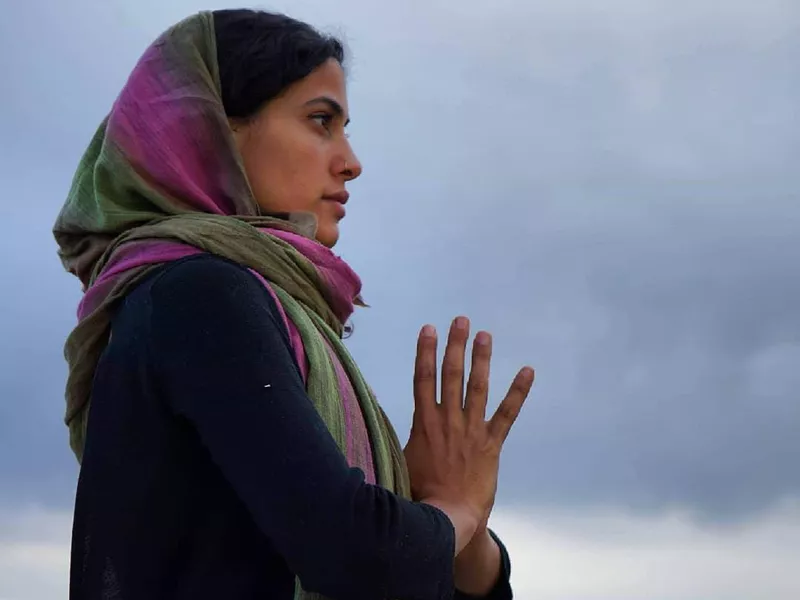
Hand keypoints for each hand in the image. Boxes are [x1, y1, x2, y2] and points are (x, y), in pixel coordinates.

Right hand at [403, 316, 533, 552]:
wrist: (449, 518)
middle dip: (454, 345)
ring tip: (485, 335)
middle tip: (460, 320)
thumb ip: (393, 441)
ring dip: (481, 359)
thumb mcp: (398, 462)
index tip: (428, 329)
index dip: (425, 352)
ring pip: (477, 387)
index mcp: (424, 424)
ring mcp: (471, 430)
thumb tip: (369, 428)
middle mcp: (448, 421)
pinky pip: (507, 413)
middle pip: (450, 375)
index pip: (423, 379)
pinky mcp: (491, 444)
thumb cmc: (419, 496)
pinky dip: (518, 391)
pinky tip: (528, 370)